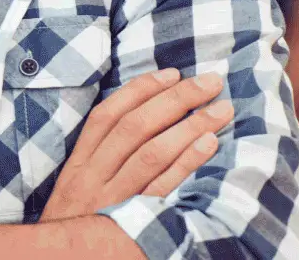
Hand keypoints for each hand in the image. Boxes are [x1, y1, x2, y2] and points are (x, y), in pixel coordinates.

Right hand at [39, 68, 232, 222]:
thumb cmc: (76, 224)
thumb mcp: (76, 188)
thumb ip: (101, 157)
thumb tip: (143, 120)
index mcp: (79, 163)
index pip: (108, 115)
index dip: (141, 90)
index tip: (172, 73)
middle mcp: (94, 177)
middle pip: (135, 127)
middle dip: (175, 99)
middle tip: (210, 82)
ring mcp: (114, 200)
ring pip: (152, 152)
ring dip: (191, 126)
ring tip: (221, 109)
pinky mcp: (133, 222)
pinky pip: (164, 188)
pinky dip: (188, 162)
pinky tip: (210, 143)